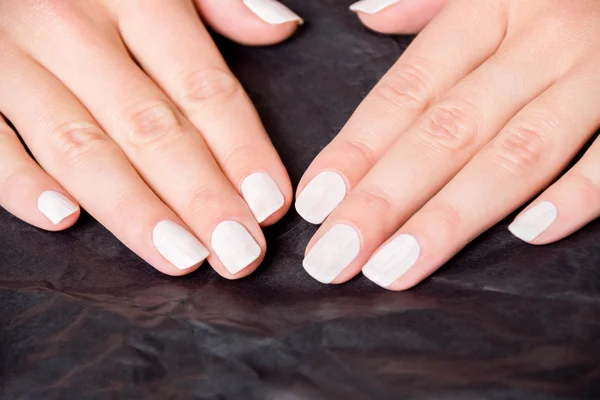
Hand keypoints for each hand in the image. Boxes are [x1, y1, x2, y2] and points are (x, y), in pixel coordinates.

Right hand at [0, 0, 301, 276]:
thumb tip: (280, 28)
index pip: (202, 87)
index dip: (241, 149)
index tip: (271, 204)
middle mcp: (74, 27)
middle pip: (150, 127)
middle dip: (200, 197)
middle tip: (239, 253)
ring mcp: (11, 56)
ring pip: (80, 146)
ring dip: (134, 210)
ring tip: (181, 258)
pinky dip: (19, 182)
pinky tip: (64, 221)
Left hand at [296, 0, 599, 289]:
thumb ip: (429, 2)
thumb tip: (368, 14)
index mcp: (489, 7)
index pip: (406, 90)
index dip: (356, 149)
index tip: (315, 204)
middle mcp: (538, 40)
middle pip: (445, 132)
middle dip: (383, 201)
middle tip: (334, 256)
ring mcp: (596, 72)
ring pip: (513, 155)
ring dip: (449, 218)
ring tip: (393, 267)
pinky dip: (576, 195)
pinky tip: (525, 236)